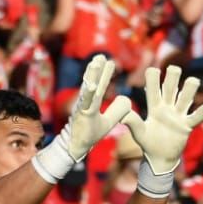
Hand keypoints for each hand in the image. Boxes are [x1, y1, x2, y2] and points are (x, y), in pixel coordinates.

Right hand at [32, 55, 133, 182]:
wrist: (76, 147)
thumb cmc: (90, 134)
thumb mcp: (108, 121)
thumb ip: (117, 110)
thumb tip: (126, 98)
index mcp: (92, 103)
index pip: (100, 86)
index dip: (104, 73)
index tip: (108, 60)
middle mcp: (86, 103)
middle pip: (92, 83)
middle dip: (96, 70)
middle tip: (101, 55)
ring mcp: (82, 109)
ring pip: (87, 90)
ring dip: (92, 76)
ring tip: (95, 63)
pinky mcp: (81, 116)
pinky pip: (85, 103)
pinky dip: (88, 94)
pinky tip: (92, 85)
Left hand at [124, 65, 202, 176]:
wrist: (160, 158)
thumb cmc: (148, 144)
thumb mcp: (139, 134)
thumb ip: (133, 123)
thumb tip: (123, 115)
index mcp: (154, 107)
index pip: (154, 90)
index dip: (153, 79)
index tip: (153, 70)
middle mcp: (167, 108)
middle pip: (171, 89)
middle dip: (172, 78)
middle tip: (174, 68)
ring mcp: (178, 116)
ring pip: (185, 99)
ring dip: (189, 90)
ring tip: (193, 80)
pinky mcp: (186, 126)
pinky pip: (195, 118)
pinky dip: (202, 113)